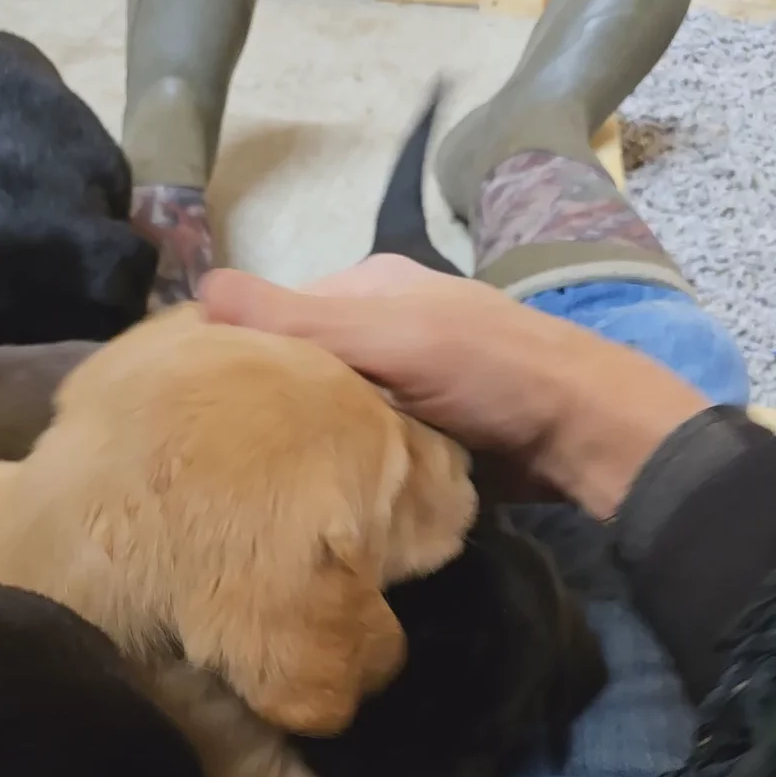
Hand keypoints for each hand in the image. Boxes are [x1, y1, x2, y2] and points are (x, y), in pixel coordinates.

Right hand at [200, 259, 710, 518]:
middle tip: (219, 452)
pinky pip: (359, 442)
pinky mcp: (419, 430)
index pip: (276, 312)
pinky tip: (310, 489)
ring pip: (327, 407)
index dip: (236, 350)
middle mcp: (379, 327)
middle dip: (267, 400)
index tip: (195, 399)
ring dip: (302, 437)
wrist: (582, 436)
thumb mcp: (389, 337)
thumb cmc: (488, 372)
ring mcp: (402, 382)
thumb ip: (299, 319)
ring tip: (252, 477)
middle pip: (300, 364)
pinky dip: (338, 460)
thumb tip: (196, 290)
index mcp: (367, 287)